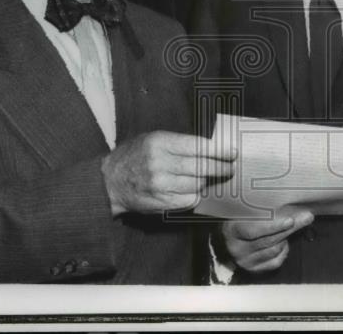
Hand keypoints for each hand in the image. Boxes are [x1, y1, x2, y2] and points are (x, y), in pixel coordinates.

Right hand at [101, 131, 234, 215]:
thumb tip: (211, 148)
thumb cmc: (135, 156)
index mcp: (160, 142)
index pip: (197, 146)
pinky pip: (189, 200)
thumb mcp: (153, 139)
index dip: (218, 150)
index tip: (232, 152)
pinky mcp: (161, 202)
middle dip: (220, 168)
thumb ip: (179, 142)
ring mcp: (160, 185)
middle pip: (201, 167)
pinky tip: (191, 190)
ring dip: (205, 182)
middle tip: (230, 168)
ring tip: (207, 178)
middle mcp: (160, 163)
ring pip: (197, 184)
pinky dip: (194, 195)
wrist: (110, 181)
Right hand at [221, 205, 313, 272]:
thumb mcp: (247, 210)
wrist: (231, 236)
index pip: (253, 231)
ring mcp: (245, 261)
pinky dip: (283, 251)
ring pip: (274, 250)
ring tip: (289, 226)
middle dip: (289, 228)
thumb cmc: (242, 218)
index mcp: (232, 230)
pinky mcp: (254, 270)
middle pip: (267, 240)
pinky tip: (283, 242)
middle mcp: (236, 249)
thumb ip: (265, 209)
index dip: (272, 226)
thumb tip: (292, 205)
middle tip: (306, 217)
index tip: (290, 220)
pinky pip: (275, 262)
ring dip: (285, 238)